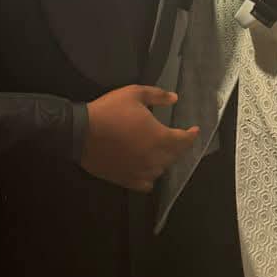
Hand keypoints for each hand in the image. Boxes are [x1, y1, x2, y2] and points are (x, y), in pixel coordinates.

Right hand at [81, 85, 198, 192]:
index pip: (184, 140)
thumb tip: (174, 98)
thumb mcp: (134, 94)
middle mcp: (154, 157)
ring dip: (164, 160)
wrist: (81, 132)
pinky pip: (147, 183)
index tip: (195, 130)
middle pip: (175, 156)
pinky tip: (147, 168)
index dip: (192, 135)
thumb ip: (157, 96)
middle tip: (176, 138)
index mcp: (159, 136)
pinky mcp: (127, 179)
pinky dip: (150, 176)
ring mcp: (141, 171)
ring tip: (161, 151)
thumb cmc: (109, 111)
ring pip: (161, 169)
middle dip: (178, 146)